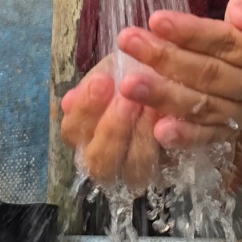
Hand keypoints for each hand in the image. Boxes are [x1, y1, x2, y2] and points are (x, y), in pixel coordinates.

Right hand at [60, 55, 165, 189]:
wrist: (172, 71)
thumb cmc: (135, 73)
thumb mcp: (113, 70)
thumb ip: (93, 87)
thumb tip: (70, 102)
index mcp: (84, 134)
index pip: (73, 132)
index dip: (86, 109)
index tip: (103, 80)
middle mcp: (106, 159)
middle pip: (98, 162)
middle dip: (112, 130)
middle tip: (127, 100)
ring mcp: (138, 169)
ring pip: (134, 170)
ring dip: (141, 136)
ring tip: (152, 105)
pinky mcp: (171, 167)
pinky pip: (168, 164)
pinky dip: (170, 141)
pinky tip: (170, 119)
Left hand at [115, 0, 241, 147]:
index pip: (229, 42)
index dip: (192, 33)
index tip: (156, 19)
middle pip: (212, 76)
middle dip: (166, 60)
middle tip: (128, 43)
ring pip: (206, 106)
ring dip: (165, 97)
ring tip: (128, 85)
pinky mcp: (237, 127)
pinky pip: (210, 134)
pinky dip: (186, 136)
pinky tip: (158, 131)